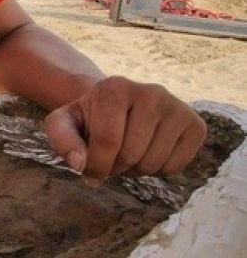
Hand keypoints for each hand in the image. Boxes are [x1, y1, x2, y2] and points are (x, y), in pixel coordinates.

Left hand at [43, 76, 205, 185]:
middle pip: (131, 154)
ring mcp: (177, 107)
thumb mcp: (63, 123)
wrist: (121, 108)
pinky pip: (175, 167)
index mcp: (115, 87)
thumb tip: (80, 164)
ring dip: (135, 171)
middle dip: (115, 167)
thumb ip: (61, 140)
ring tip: (128, 153)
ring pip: (153, 163)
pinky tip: (149, 153)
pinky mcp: (196, 125)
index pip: (107, 142)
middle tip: (110, 157)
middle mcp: (152, 91)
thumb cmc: (90, 118)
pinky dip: (158, 170)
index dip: (95, 165)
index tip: (88, 169)